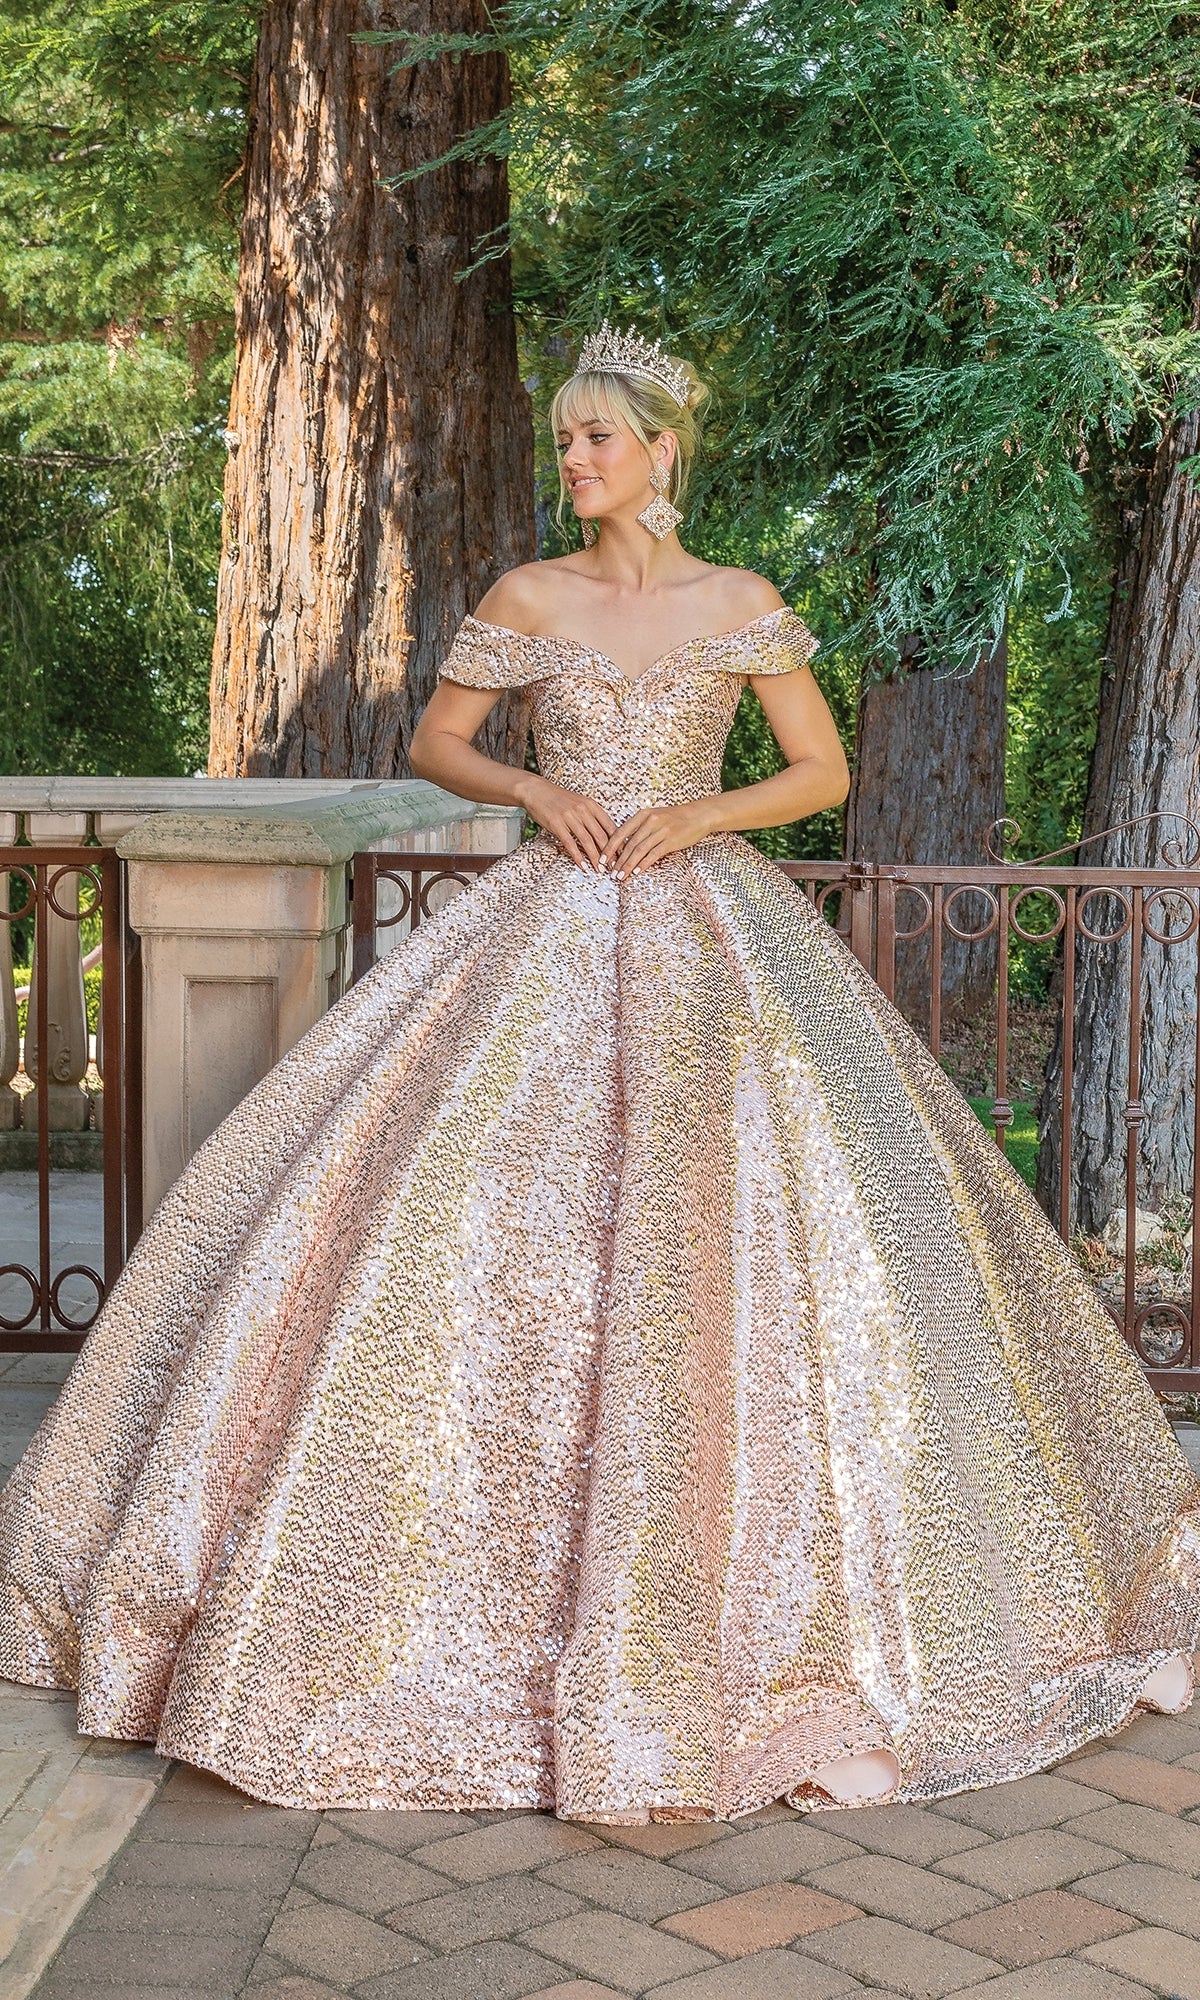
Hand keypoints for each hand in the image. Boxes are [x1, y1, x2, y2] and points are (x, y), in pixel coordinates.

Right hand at [517, 774, 617, 870]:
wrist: (536, 790)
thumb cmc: (558, 798)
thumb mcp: (579, 802)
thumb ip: (592, 816)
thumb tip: (604, 835)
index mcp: (591, 805)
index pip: (610, 826)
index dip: (618, 842)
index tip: (623, 855)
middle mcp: (583, 810)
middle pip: (601, 836)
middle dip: (609, 854)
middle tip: (614, 867)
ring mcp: (570, 817)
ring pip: (587, 841)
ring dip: (595, 858)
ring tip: (599, 870)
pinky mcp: (557, 824)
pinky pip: (570, 843)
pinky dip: (577, 856)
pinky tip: (582, 865)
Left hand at [601, 798, 718, 878]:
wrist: (698, 815)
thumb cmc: (676, 818)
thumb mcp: (655, 817)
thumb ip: (640, 828)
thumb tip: (624, 846)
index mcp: (643, 815)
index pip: (620, 832)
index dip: (610, 847)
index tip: (602, 859)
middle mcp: (650, 822)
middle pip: (628, 844)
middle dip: (618, 861)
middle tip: (610, 873)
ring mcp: (661, 831)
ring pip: (639, 851)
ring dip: (628, 865)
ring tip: (621, 876)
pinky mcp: (670, 840)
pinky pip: (653, 854)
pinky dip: (643, 864)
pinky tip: (637, 872)